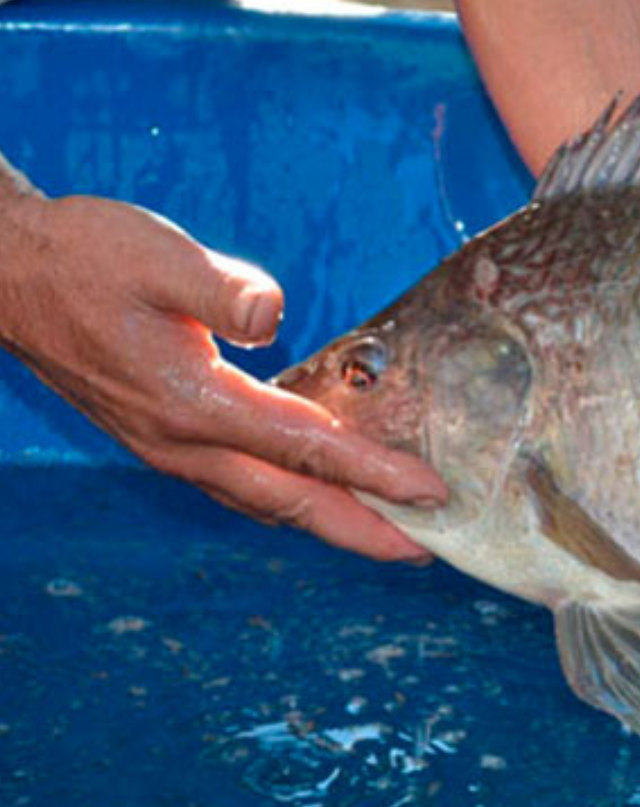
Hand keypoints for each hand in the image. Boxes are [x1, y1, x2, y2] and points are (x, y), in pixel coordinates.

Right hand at [0, 193, 447, 559]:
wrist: (5, 276)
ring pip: (265, 503)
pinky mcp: (162, 440)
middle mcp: (183, 443)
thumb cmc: (82, 258)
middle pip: (292, 502)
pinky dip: (288, 503)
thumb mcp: (155, 256)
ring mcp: (169, 449)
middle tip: (426, 551)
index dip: (374, 474)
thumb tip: (273, 314)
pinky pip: (240, 488)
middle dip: (363, 531)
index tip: (430, 493)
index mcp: (193, 404)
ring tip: (384, 536)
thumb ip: (221, 287)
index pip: (307, 451)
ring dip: (328, 524)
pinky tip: (313, 498)